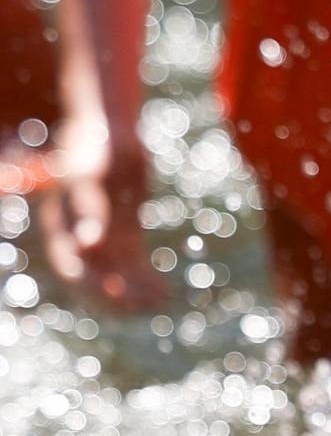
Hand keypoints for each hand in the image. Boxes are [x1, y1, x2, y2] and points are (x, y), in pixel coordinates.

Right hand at [35, 111, 163, 309]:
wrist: (112, 131)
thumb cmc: (99, 146)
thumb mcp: (96, 175)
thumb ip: (91, 209)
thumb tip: (89, 245)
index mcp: (62, 224)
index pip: (72, 265)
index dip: (93, 284)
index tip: (118, 292)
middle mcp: (78, 235)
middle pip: (95, 276)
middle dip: (118, 294)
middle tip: (145, 304)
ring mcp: (101, 235)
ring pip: (116, 274)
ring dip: (135, 290)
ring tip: (159, 300)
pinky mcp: (122, 234)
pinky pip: (131, 264)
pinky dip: (145, 278)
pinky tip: (163, 291)